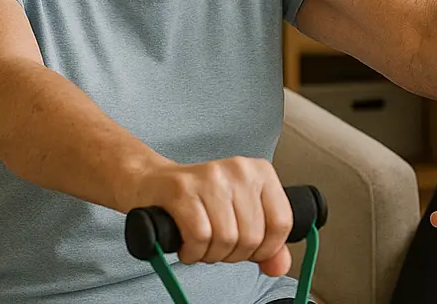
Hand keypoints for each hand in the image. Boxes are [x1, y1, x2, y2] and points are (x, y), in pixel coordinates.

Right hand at [131, 157, 293, 276]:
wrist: (155, 182)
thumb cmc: (202, 200)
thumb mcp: (241, 215)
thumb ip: (267, 242)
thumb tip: (280, 266)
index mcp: (261, 172)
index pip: (281, 222)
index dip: (266, 248)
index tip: (250, 251)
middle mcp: (239, 170)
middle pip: (252, 236)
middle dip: (234, 254)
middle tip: (219, 247)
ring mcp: (211, 178)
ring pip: (227, 239)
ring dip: (211, 255)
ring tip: (202, 245)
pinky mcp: (183, 190)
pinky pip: (199, 237)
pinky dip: (193, 252)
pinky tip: (187, 246)